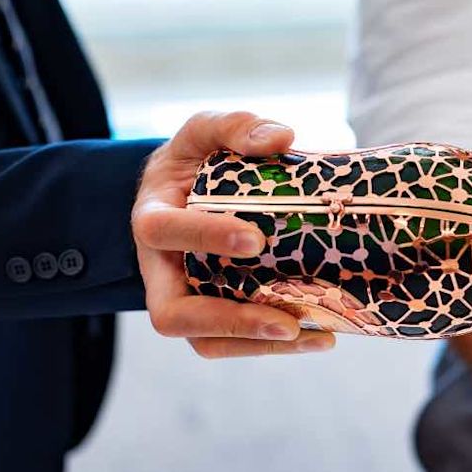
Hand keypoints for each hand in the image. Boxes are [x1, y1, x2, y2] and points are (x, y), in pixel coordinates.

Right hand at [131, 111, 335, 357]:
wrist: (181, 192)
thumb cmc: (193, 162)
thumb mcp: (205, 132)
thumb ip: (235, 126)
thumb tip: (282, 138)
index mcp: (151, 218)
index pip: (162, 231)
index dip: (204, 238)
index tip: (255, 240)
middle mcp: (159, 269)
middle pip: (172, 314)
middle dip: (229, 321)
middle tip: (285, 318)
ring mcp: (183, 297)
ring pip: (204, 341)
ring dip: (257, 345)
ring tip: (312, 335)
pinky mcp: (211, 314)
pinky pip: (232, 343)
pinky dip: (273, 346)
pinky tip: (321, 336)